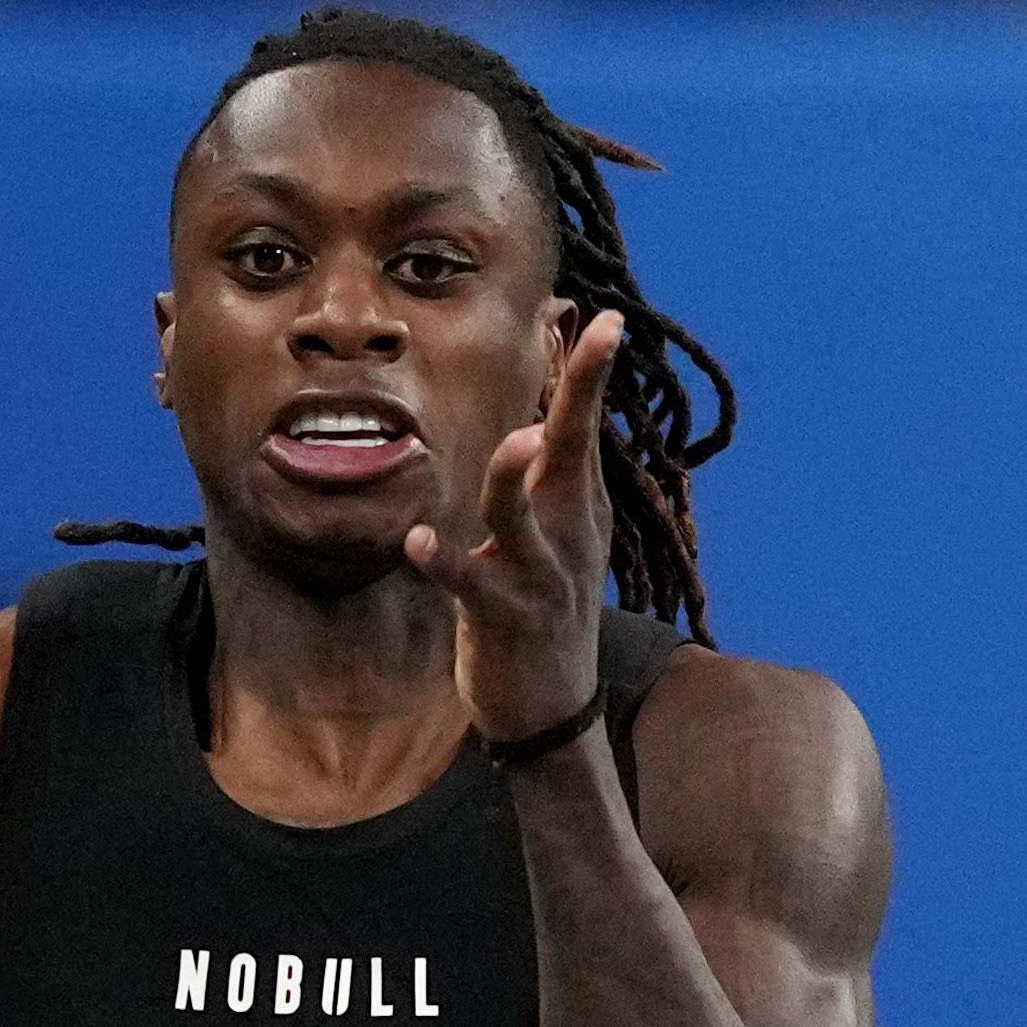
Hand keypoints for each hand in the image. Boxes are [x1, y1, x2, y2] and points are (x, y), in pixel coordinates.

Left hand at [410, 305, 623, 750]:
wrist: (553, 707)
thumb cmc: (542, 605)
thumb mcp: (557, 535)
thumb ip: (546, 475)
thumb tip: (542, 409)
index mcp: (577, 508)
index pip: (584, 429)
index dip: (592, 375)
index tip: (607, 319)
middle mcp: (567, 535)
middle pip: (572, 454)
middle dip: (582, 395)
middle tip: (595, 337)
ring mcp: (540, 580)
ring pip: (522, 520)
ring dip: (514, 479)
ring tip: (517, 440)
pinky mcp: (503, 620)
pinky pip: (471, 584)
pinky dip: (446, 562)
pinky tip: (419, 540)